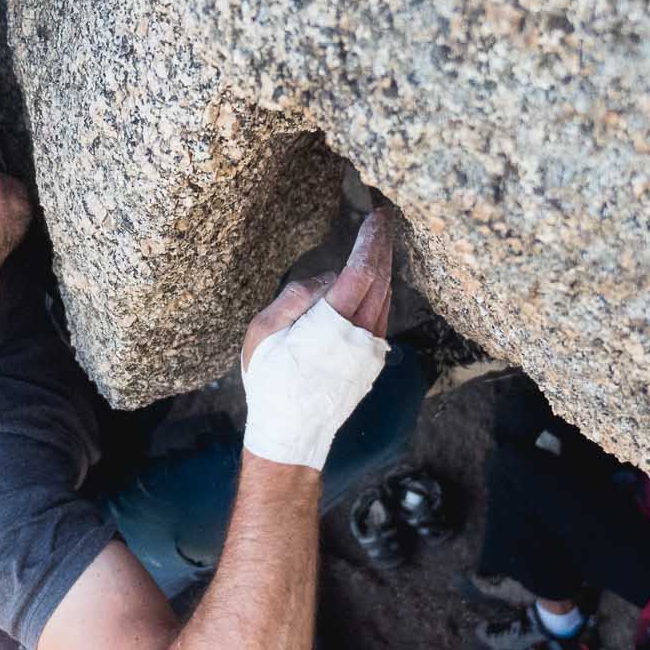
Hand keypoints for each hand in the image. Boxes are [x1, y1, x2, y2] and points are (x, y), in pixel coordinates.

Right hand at [242, 208, 394, 369]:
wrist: (292, 432)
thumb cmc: (270, 382)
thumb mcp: (264, 333)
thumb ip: (296, 297)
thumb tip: (328, 278)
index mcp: (332, 325)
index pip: (363, 272)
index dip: (372, 241)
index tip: (377, 217)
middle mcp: (360, 336)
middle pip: (381, 280)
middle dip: (383, 246)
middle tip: (384, 219)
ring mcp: (370, 351)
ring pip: (385, 299)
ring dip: (385, 268)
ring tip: (380, 243)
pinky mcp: (372, 362)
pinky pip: (382, 316)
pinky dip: (382, 291)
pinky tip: (375, 281)